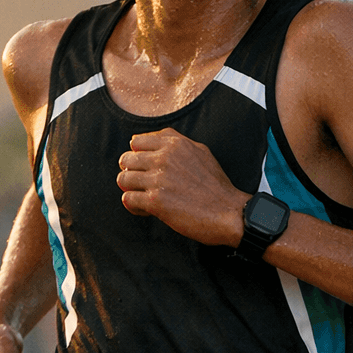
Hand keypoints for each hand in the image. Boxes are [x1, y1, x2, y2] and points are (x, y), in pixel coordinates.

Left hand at [116, 129, 246, 246]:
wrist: (229, 212)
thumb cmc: (217, 186)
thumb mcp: (201, 153)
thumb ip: (177, 143)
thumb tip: (153, 139)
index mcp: (175, 144)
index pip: (137, 141)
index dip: (138, 155)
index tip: (145, 167)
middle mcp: (165, 158)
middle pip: (127, 159)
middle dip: (132, 172)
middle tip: (142, 184)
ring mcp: (159, 179)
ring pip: (123, 179)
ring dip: (131, 189)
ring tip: (143, 197)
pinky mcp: (155, 201)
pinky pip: (128, 199)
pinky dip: (134, 206)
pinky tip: (146, 209)